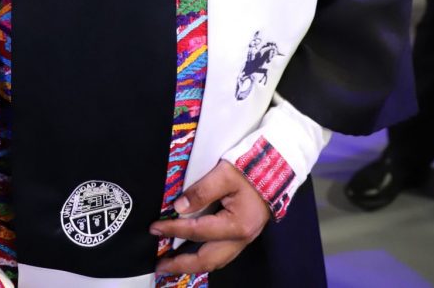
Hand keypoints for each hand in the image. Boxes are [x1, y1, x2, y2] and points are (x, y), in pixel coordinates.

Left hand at [149, 159, 270, 275]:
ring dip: (193, 265)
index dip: (173, 230)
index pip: (197, 231)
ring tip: (174, 265)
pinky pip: (222, 254)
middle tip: (160, 265)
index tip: (155, 228)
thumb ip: (201, 191)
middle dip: (182, 264)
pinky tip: (194, 255)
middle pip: (207, 260)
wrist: (278, 166)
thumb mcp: (224, 173)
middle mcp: (242, 238)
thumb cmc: (252, 168)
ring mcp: (245, 239)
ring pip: (216, 261)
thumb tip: (179, 208)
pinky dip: (205, 258)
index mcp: (237, 225)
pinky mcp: (244, 234)